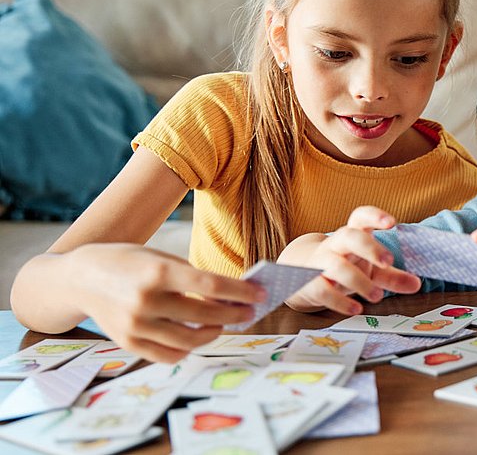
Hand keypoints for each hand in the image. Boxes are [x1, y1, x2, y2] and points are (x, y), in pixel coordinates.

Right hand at [70, 244, 264, 362]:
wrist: (80, 278)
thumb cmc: (128, 262)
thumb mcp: (160, 257)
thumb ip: (193, 277)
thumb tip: (231, 295)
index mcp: (157, 272)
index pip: (211, 285)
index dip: (241, 292)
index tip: (260, 294)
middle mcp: (146, 300)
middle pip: (204, 316)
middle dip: (234, 315)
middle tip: (249, 312)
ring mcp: (135, 326)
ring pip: (190, 340)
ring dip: (214, 333)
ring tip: (224, 323)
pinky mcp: (128, 343)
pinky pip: (169, 355)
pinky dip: (189, 348)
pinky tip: (198, 335)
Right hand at [282, 206, 420, 314]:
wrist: (302, 275)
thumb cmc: (344, 266)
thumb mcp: (370, 269)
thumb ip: (393, 275)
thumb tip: (417, 284)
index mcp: (354, 235)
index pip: (360, 216)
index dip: (375, 216)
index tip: (392, 222)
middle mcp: (336, 245)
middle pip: (349, 237)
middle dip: (370, 247)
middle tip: (388, 261)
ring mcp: (322, 263)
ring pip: (337, 266)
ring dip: (360, 281)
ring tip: (378, 296)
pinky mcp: (311, 284)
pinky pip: (323, 290)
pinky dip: (340, 302)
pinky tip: (357, 309)